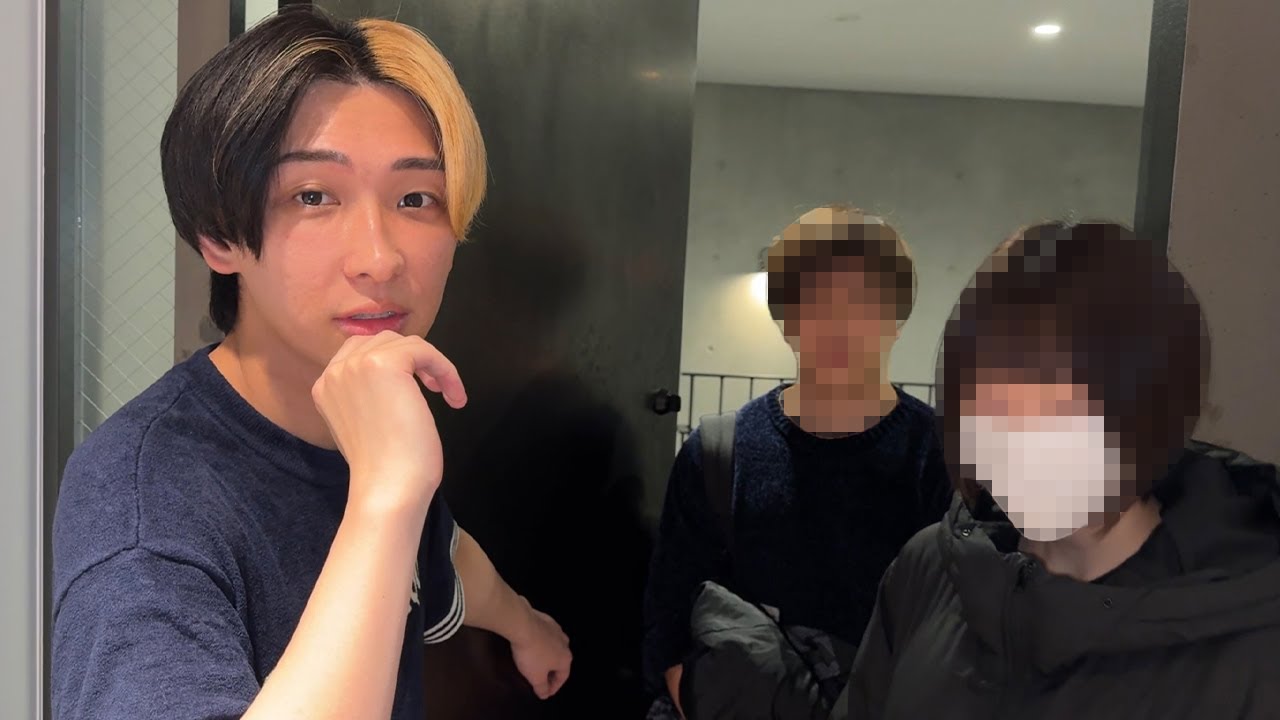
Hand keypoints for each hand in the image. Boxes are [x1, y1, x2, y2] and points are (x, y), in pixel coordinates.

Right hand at [312, 332, 466, 514]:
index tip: (418, 386)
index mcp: (326, 387)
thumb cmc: (385, 468)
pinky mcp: (384, 364)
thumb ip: (369, 397)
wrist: (388, 487)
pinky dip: (444, 368)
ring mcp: (356, 366)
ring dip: (431, 364)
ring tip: (446, 392)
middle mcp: (335, 372)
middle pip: (382, 341)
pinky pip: (424, 349)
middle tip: (433, 387)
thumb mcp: (366, 424)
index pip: (359, 352)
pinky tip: (454, 395)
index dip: (394, 362)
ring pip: (404, 342)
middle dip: (412, 359)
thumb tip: (397, 382)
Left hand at [509, 601, 571, 699]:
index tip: (545, 693)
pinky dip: (541, 643)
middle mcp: (565, 644)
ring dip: (547, 656)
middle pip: (559, 662)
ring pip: (553, 647)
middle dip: (551, 672)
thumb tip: (545, 694)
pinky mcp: (547, 620)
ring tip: (536, 661)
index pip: (563, 677)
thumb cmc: (531, 654)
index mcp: (566, 659)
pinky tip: (532, 644)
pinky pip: (546, 636)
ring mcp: (557, 630)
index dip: (554, 687)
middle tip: (541, 679)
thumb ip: (541, 688)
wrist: (522, 625)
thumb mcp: (535, 677)